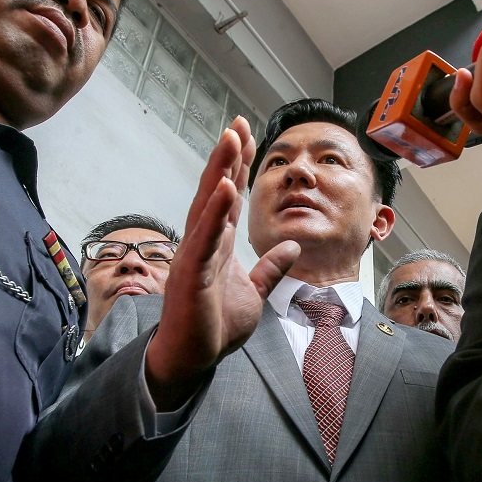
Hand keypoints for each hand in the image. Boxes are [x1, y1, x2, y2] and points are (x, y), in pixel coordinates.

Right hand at [144, 117, 299, 408]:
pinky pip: (205, 236)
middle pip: (217, 189)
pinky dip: (216, 211)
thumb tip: (291, 246)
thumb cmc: (216, 326)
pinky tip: (225, 187)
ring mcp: (194, 253)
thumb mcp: (256, 293)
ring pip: (208, 204)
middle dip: (228, 156)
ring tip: (231, 139)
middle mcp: (203, 241)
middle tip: (239, 123)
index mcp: (218, 243)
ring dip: (220, 171)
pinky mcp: (191, 271)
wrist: (193, 358)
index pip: (230, 196)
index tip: (248, 134)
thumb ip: (271, 269)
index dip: (239, 165)